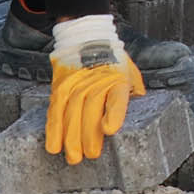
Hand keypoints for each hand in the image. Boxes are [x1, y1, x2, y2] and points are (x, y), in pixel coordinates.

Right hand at [45, 15, 144, 164]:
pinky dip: (53, 129)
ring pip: (70, 112)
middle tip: (88, 155)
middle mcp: (95, 80)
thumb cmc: (113, 61)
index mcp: (117, 78)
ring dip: (70, 137)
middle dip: (88, 135)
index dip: (112, 113)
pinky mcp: (59, 86)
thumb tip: (141, 112)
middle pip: (90, 109)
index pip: (116, 96)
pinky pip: (54, 110)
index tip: (109, 129)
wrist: (87, 37)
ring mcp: (75, 83)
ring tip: (72, 156)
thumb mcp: (130, 71)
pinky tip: (54, 145)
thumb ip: (133, 92)